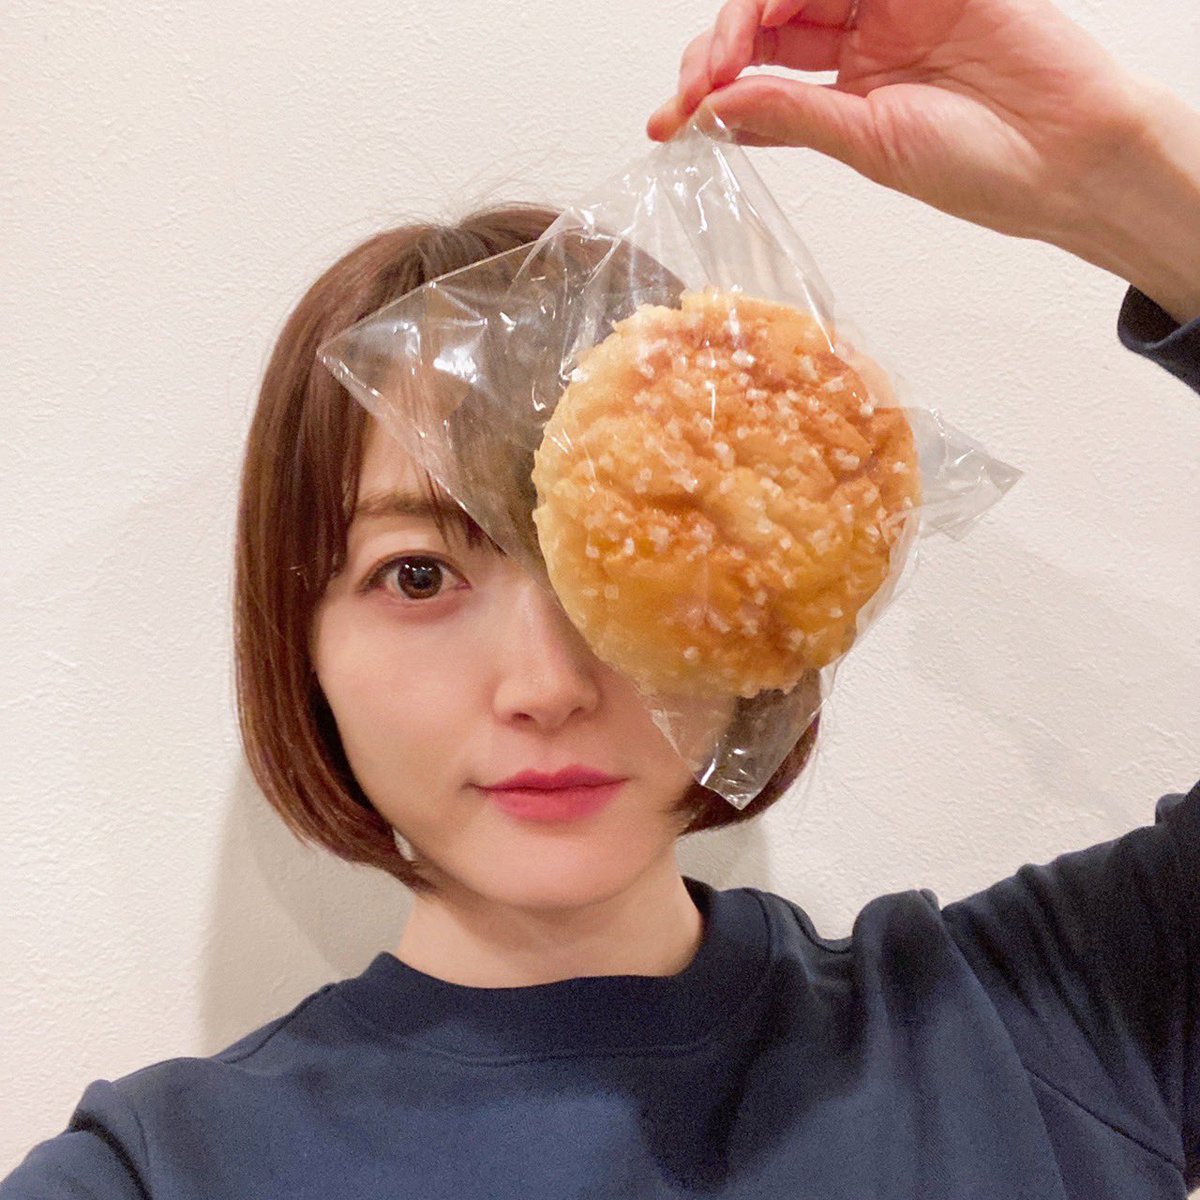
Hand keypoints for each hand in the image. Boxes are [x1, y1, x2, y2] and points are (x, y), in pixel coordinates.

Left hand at [648, 0, 1150, 244]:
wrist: (1066, 151)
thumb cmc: (982, 166)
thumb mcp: (869, 147)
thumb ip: (794, 116)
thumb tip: (715, 108)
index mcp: (845, 95)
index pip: (759, 81)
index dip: (707, 95)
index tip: (667, 123)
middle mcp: (861, 45)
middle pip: (765, 24)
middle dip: (717, 51)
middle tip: (698, 86)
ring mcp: (891, 6)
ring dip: (748, 14)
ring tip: (727, 56)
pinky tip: (771, 11)